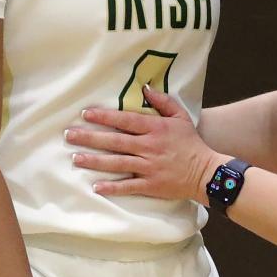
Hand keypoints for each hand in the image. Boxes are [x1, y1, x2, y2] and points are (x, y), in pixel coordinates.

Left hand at [66, 87, 224, 201]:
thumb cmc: (191, 143)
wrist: (206, 171)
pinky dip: (112, 188)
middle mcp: (149, 147)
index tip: (86, 114)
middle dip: (90, 138)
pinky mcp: (151, 184)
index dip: (104, 117)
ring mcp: (149, 167)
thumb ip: (163, 102)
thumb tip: (145, 88)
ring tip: (75, 158)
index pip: (125, 121)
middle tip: (70, 135)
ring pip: (116, 163)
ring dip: (94, 161)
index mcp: (155, 129)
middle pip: (114, 141)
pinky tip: (96, 187)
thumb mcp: (180, 117)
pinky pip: (128, 186)